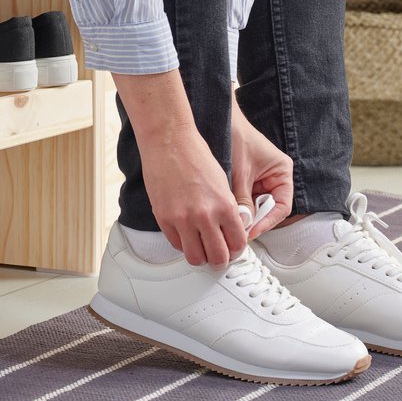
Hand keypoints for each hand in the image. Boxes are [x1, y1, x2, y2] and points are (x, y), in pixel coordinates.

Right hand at [140, 125, 247, 266]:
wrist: (169, 140)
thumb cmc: (195, 155)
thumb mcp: (222, 182)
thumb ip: (226, 208)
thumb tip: (228, 229)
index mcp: (224, 206)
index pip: (237, 244)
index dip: (236, 250)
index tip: (232, 248)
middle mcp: (204, 216)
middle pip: (217, 257)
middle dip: (220, 260)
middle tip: (218, 255)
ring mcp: (182, 218)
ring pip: (195, 258)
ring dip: (200, 256)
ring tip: (200, 249)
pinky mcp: (163, 217)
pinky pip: (175, 244)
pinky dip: (182, 244)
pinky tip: (185, 234)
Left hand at [229, 99, 293, 239]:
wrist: (219, 119)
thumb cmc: (235, 135)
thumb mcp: (240, 172)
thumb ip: (243, 199)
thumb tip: (242, 224)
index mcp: (282, 172)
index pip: (281, 206)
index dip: (267, 222)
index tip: (252, 231)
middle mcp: (274, 177)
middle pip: (268, 208)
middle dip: (254, 218)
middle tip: (239, 229)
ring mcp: (260, 179)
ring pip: (255, 206)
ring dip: (244, 212)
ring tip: (231, 218)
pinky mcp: (246, 180)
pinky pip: (244, 198)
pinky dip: (236, 204)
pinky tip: (226, 208)